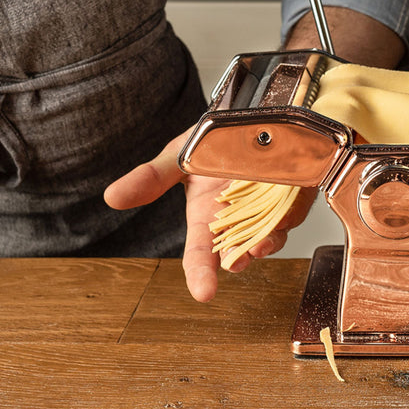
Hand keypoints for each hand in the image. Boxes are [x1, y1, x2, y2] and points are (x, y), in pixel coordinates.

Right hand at [104, 130, 315, 302]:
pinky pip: (295, 210)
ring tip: (260, 242)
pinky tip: (283, 212)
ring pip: (271, 236)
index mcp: (207, 219)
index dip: (201, 274)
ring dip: (266, 242)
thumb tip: (112, 197)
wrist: (247, 115)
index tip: (202, 292)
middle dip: (238, 260)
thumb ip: (150, 179)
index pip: (202, 255)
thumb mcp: (176, 158)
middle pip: (239, 251)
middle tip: (235, 263)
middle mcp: (240, 221)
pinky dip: (290, 214)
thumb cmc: (211, 143)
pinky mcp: (295, 195)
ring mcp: (269, 210)